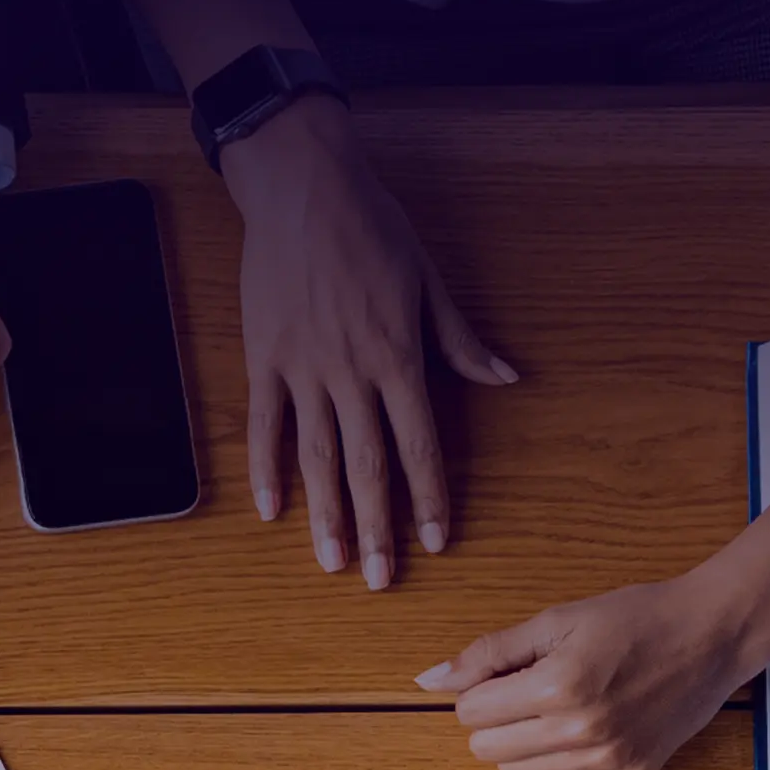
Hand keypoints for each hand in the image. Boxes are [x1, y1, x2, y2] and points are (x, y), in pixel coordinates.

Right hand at [222, 104, 514, 587]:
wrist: (302, 191)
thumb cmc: (371, 228)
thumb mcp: (428, 279)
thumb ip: (459, 339)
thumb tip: (506, 377)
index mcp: (397, 356)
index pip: (418, 443)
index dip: (429, 496)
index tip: (436, 541)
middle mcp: (350, 373)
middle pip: (366, 465)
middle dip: (377, 527)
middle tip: (381, 579)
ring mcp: (302, 369)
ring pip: (316, 457)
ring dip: (325, 514)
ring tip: (330, 562)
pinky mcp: (264, 359)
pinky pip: (265, 426)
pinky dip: (267, 469)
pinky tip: (271, 510)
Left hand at [420, 560, 769, 769]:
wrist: (715, 634)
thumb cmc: (635, 619)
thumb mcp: (556, 621)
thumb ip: (487, 653)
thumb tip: (428, 680)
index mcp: (558, 688)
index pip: (470, 713)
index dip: (482, 689)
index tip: (515, 671)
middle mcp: (582, 732)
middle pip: (486, 750)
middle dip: (496, 719)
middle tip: (533, 689)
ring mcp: (609, 760)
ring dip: (524, 742)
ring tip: (562, 707)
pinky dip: (559, 760)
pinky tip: (588, 726)